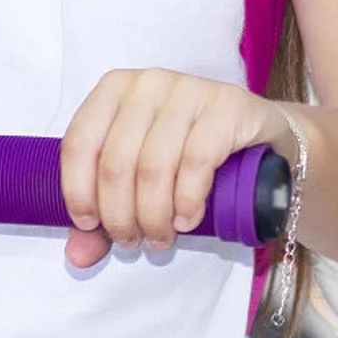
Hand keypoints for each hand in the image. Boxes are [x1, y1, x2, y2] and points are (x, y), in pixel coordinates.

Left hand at [59, 68, 291, 267]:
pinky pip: (196, 160)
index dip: (78, 189)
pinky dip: (187, 199)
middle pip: (116, 160)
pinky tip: (187, 220)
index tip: (89, 226)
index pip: (80, 141)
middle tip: (132, 242)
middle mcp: (148, 83)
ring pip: (154, 165)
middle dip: (120, 214)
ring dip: (153, 215)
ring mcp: (188, 89)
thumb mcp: (140, 179)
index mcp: (114, 89)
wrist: (260, 140)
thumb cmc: (187, 157)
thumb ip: (105, 214)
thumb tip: (77, 255)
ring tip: (159, 238)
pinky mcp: (227, 105)